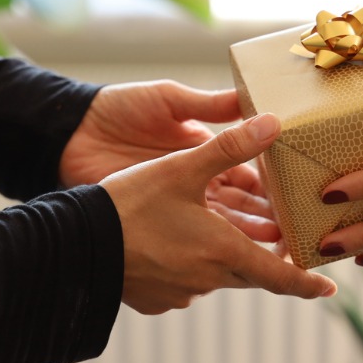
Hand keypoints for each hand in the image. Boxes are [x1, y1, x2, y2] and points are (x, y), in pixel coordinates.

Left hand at [60, 80, 277, 240]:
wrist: (68, 134)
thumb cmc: (118, 109)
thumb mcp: (168, 99)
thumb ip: (209, 105)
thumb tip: (253, 101)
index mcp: (199, 150)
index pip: (244, 171)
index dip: (269, 185)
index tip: (294, 195)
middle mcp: (191, 181)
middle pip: (238, 205)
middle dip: (266, 218)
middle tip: (295, 232)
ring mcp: (172, 206)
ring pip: (219, 228)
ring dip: (246, 240)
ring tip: (276, 251)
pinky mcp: (153, 223)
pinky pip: (189, 242)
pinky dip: (212, 253)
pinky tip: (231, 263)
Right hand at [102, 113, 336, 313]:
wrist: (74, 244)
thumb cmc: (130, 204)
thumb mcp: (182, 168)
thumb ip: (230, 146)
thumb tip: (274, 123)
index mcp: (224, 251)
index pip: (279, 276)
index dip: (306, 282)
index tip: (327, 288)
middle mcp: (208, 279)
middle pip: (249, 271)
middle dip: (262, 257)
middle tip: (273, 238)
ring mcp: (180, 293)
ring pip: (216, 275)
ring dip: (222, 256)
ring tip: (216, 231)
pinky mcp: (156, 299)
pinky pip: (184, 283)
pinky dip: (187, 265)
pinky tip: (172, 243)